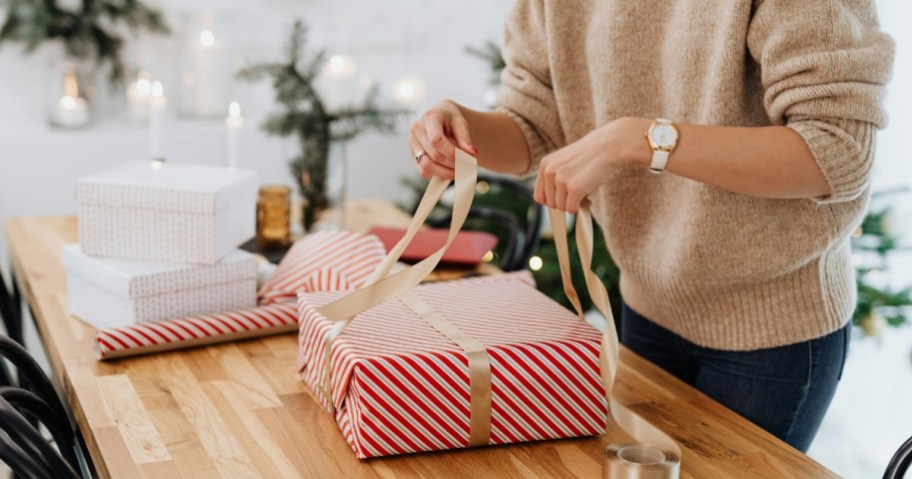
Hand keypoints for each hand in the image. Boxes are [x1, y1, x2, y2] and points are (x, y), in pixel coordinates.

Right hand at [409, 100, 477, 178]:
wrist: (439, 117)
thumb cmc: (451, 120)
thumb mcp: (461, 123)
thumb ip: (465, 138)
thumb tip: (473, 153)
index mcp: (429, 117)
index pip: (437, 140)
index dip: (452, 153)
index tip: (467, 159)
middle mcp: (416, 130)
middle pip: (434, 155)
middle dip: (453, 164)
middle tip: (468, 167)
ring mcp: (412, 143)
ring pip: (426, 166)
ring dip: (445, 173)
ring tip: (459, 171)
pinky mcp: (412, 155)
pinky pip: (423, 171)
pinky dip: (438, 174)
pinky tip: (449, 170)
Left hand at [534, 117, 649, 212]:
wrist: (611, 145)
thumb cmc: (593, 154)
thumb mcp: (566, 162)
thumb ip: (557, 178)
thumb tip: (557, 204)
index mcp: (545, 164)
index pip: (539, 196)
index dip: (553, 201)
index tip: (565, 198)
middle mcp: (549, 172)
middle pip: (550, 204)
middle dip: (565, 203)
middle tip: (579, 196)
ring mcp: (561, 180)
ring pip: (561, 208)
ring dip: (574, 205)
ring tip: (585, 195)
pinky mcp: (574, 188)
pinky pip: (572, 209)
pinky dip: (581, 208)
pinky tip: (589, 198)